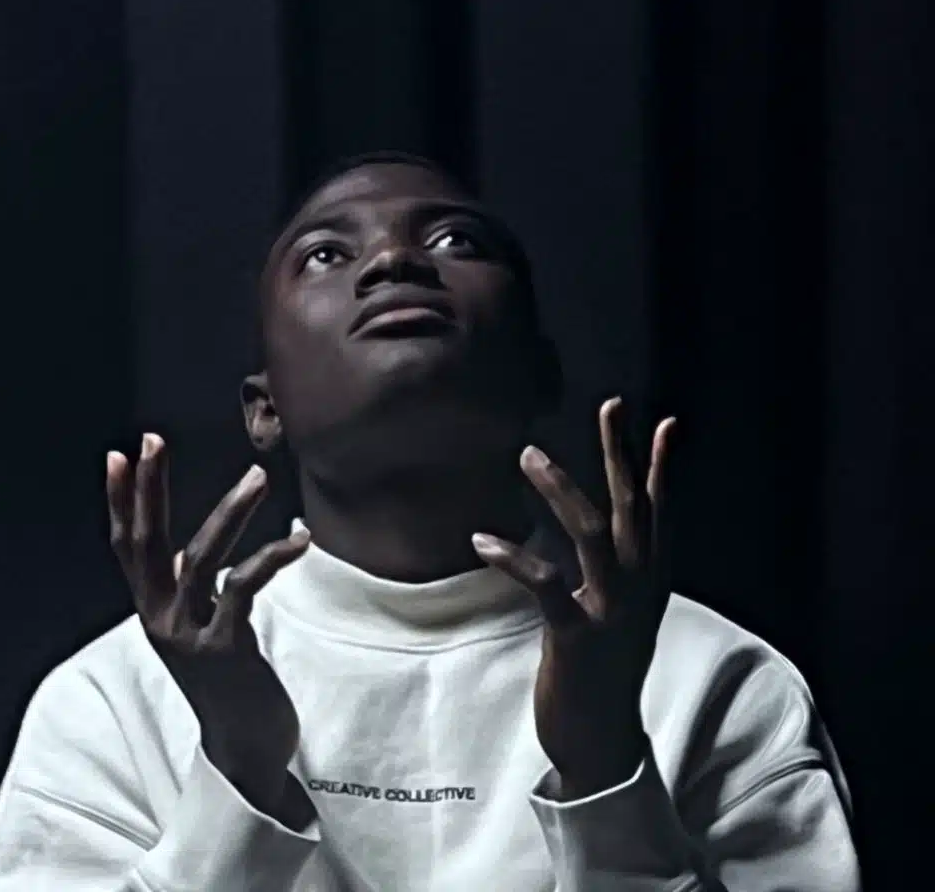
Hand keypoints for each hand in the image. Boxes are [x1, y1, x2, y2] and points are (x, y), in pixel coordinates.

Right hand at [107, 433, 310, 819]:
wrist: (247, 747)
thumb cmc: (230, 677)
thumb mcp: (200, 626)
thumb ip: (190, 590)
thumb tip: (187, 549)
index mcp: (155, 609)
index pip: (128, 547)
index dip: (120, 502)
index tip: (119, 456)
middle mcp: (161, 619)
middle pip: (146, 543)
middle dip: (148, 489)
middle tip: (152, 441)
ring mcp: (188, 634)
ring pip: (199, 557)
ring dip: (230, 512)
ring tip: (257, 475)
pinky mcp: (224, 648)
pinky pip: (244, 587)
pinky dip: (272, 556)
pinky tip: (300, 538)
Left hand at [473, 398, 675, 798]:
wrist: (602, 743)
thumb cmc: (604, 670)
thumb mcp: (624, 614)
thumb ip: (620, 571)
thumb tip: (611, 533)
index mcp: (651, 583)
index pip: (660, 513)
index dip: (662, 467)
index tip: (666, 422)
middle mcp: (639, 589)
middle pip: (632, 507)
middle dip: (622, 453)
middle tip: (611, 404)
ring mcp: (611, 612)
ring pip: (591, 533)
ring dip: (561, 489)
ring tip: (529, 454)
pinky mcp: (576, 636)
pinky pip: (545, 583)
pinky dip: (513, 557)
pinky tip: (482, 540)